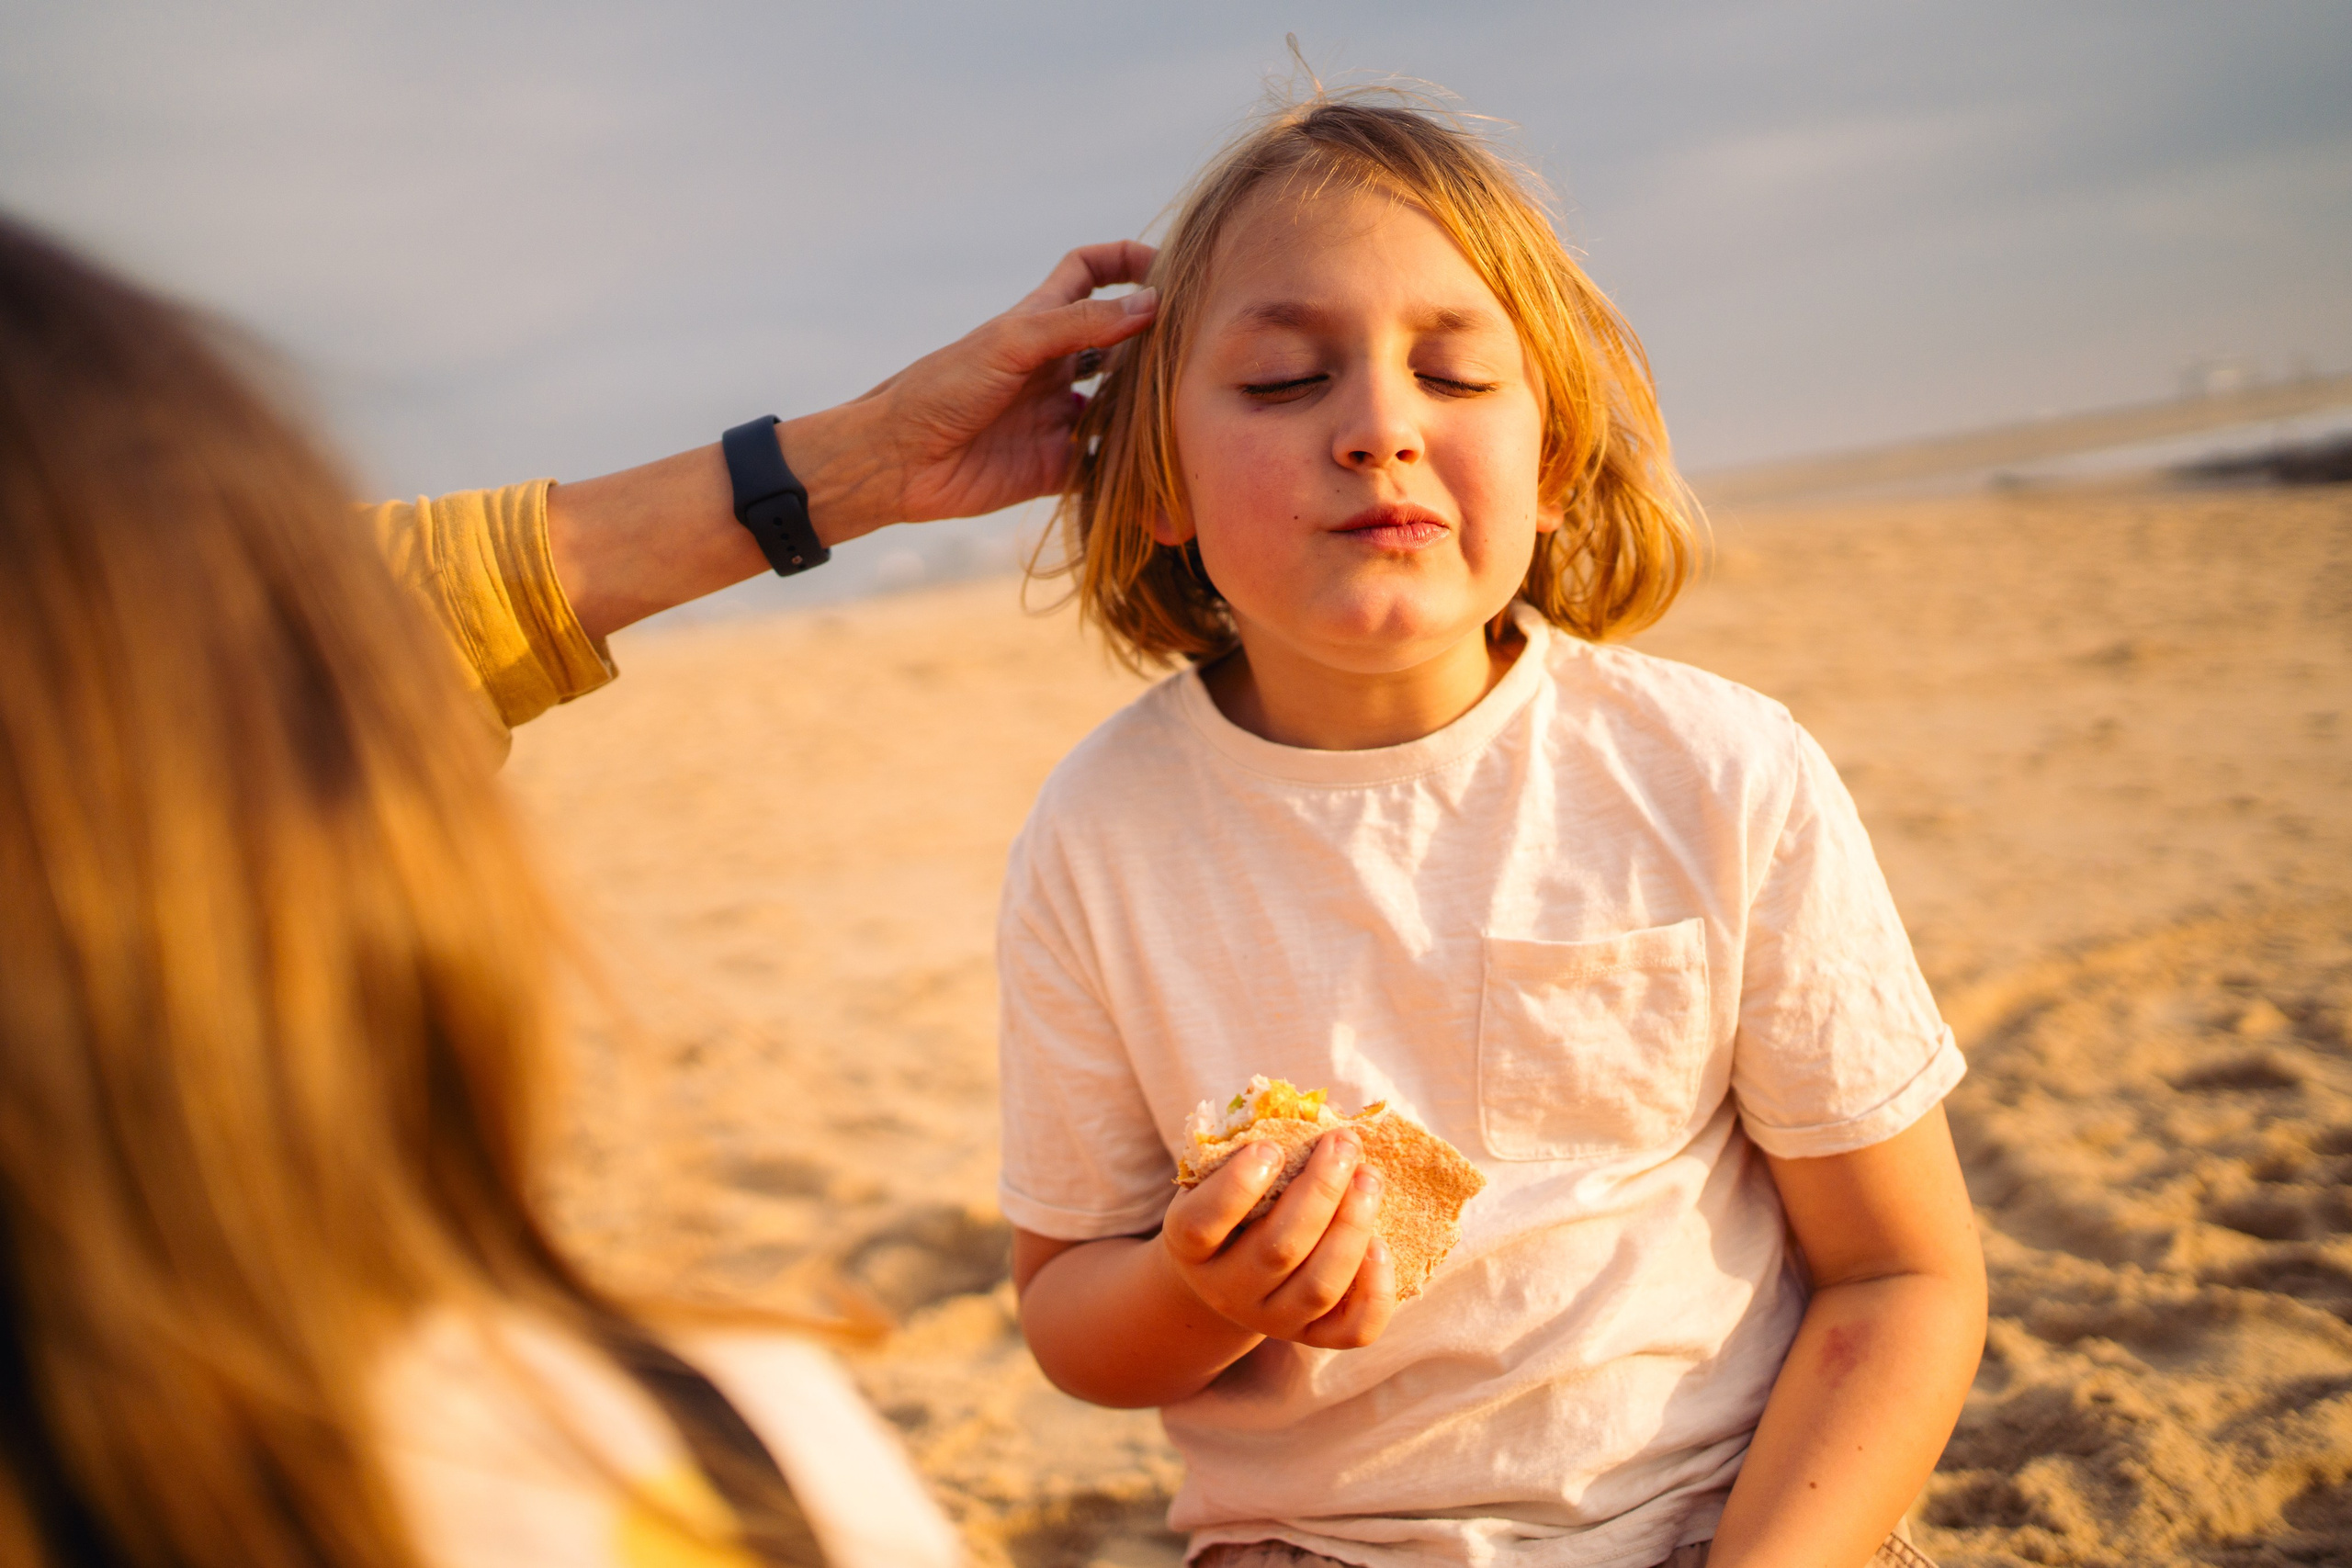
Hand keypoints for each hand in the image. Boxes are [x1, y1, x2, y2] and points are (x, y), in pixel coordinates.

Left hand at [784, 240, 1158, 539]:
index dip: (1124, 260)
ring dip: (1152, 411)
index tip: (1167, 265)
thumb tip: (1151, 304)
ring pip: (1121, 409)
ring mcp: (1057, 418)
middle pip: (1121, 343)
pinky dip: (1134, 476)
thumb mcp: (1012, 343)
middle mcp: (1056, 367)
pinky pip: (1105, 469)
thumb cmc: (942, 387)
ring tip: (1195, 411)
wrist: (897, 460)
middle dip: (1157, 342)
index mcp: (1041, 323)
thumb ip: (1080, 325)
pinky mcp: (1056, 468)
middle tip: (1200, 349)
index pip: (1090, 273)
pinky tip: (1167, 477)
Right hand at [1157, 1129, 1398, 1349]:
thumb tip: (1310, 1112)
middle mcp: (1226, 1290)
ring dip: (1351, 1227)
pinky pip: (1353, 1330)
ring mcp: (1272, 1320)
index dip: (1237, 1186)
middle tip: (1343, 1144)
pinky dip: (1374, 1290)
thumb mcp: (1215, 1178)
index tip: (1270, 1146)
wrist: (1223, 1278)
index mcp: (1190, 1246)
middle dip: (1319, 1191)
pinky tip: (1381, 1244)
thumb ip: (1246, 1150)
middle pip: (1277, 1251)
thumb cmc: (1228, 1207)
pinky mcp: (1313, 1337)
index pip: (1203, 1224)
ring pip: (1318, 1287)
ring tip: (1369, 1178)